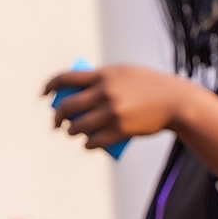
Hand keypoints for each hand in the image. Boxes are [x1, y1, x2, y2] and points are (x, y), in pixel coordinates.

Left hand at [44, 63, 182, 151]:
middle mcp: (105, 93)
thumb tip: (75, 92)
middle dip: (57, 117)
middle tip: (56, 122)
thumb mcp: (124, 74)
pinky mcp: (119, 131)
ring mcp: (111, 113)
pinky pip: (92, 142)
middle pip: (67, 107)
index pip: (66, 78)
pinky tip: (87, 143)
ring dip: (70, 132)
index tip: (43, 95)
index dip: (50, 86)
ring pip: (77, 127)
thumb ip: (101, 80)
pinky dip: (87, 144)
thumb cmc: (148, 86)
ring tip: (73, 132)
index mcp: (103, 75)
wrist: (174, 101)